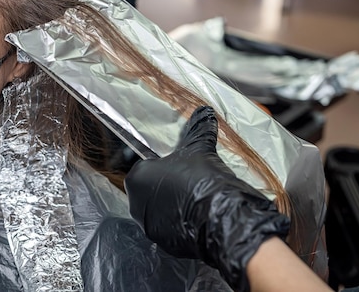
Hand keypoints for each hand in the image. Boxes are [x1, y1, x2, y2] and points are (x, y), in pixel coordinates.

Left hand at [124, 106, 289, 291]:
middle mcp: (135, 204)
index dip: (164, 166)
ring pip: (160, 209)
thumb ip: (198, 129)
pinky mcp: (164, 244)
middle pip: (151, 189)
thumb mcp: (199, 149)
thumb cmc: (204, 181)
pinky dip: (181, 222)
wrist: (223, 219)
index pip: (146, 166)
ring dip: (173, 204)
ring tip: (194, 197)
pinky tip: (196, 214)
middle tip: (189, 181)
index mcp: (137, 178)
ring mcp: (149, 227)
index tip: (180, 167)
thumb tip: (204, 113)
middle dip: (167, 185)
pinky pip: (170, 227)